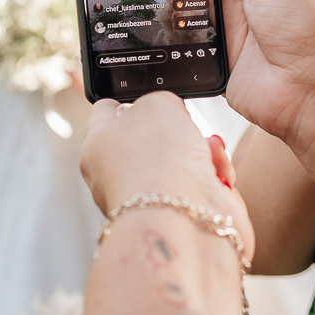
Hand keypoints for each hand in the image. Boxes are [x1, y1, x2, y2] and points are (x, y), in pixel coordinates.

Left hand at [81, 92, 253, 260]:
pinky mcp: (188, 216)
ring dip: (203, 150)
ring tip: (206, 150)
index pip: (105, 113)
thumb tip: (174, 115)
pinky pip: (206, 185)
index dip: (128, 98)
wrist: (184, 221)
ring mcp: (154, 199)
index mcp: (98, 148)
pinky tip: (216, 176)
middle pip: (154, 137)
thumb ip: (161, 100)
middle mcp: (122, 176)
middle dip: (179, 127)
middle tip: (186, 123)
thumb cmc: (157, 162)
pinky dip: (216, 176)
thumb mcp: (156, 102)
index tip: (147, 93)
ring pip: (185, 160)